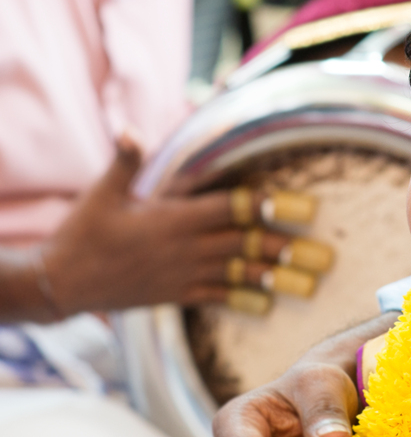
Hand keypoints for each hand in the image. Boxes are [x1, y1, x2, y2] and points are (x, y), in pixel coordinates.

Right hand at [39, 134, 325, 314]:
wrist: (61, 282)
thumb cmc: (83, 232)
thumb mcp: (103, 193)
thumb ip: (125, 162)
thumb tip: (129, 131)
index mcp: (172, 218)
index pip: (227, 208)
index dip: (262, 206)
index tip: (296, 206)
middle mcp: (185, 247)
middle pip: (245, 243)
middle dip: (284, 246)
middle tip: (322, 252)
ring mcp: (183, 273)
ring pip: (238, 274)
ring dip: (275, 278)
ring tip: (308, 283)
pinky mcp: (176, 294)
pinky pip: (216, 297)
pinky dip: (242, 300)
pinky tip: (268, 305)